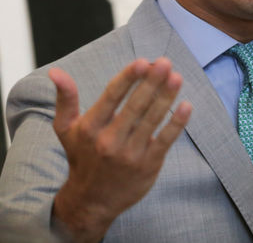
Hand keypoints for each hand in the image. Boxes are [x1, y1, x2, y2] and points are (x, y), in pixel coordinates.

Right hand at [49, 58, 191, 242]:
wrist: (92, 201)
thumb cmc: (82, 156)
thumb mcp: (66, 129)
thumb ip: (65, 99)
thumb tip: (56, 72)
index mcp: (90, 128)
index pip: (111, 97)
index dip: (128, 78)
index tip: (143, 61)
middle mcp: (109, 140)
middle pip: (135, 106)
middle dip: (151, 82)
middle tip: (166, 63)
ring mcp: (130, 154)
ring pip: (152, 120)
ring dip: (166, 97)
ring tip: (177, 77)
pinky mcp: (148, 164)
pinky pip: (165, 140)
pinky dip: (177, 123)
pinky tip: (186, 105)